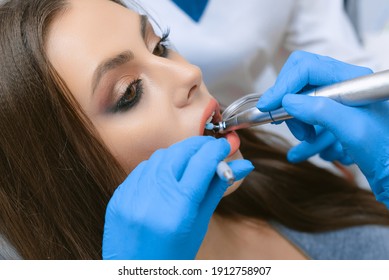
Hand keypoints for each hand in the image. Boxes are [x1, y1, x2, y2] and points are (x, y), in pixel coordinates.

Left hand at [102, 136, 253, 258]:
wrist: (136, 275)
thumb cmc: (173, 257)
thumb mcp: (200, 225)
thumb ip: (217, 190)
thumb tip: (242, 165)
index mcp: (177, 210)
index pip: (202, 164)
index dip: (217, 149)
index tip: (226, 144)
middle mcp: (151, 198)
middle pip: (180, 153)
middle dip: (200, 145)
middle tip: (212, 148)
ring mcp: (131, 196)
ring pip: (160, 156)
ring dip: (180, 153)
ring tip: (192, 161)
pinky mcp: (119, 196)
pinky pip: (143, 168)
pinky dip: (160, 165)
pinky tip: (169, 173)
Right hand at [257, 51, 388, 207]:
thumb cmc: (384, 151)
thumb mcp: (354, 129)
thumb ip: (320, 110)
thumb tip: (287, 101)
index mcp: (351, 79)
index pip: (306, 67)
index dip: (283, 84)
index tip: (267, 105)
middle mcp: (344, 86)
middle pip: (301, 82)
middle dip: (291, 105)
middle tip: (294, 128)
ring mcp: (339, 102)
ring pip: (302, 104)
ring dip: (300, 125)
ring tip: (310, 142)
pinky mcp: (335, 118)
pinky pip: (310, 122)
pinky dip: (306, 138)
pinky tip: (304, 152)